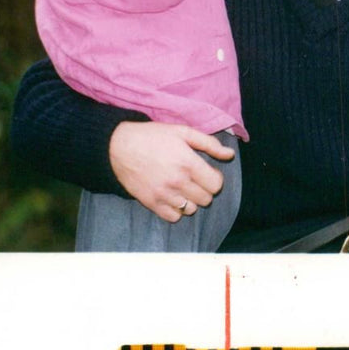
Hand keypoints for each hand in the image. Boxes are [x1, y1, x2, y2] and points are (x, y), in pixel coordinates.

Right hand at [109, 121, 235, 221]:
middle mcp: (178, 182)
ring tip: (183, 188)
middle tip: (195, 179)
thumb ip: (209, 144)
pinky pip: (173, 217)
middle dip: (204, 189)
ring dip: (191, 200)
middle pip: (206, 199)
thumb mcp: (183, 132)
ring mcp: (164, 194)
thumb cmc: (153, 136)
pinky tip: (172, 197)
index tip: (207, 172)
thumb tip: (230, 154)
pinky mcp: (151, 203)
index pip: (216, 184)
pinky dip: (176, 210)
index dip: (215, 178)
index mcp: (188, 163)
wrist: (118, 146)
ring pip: (191, 209)